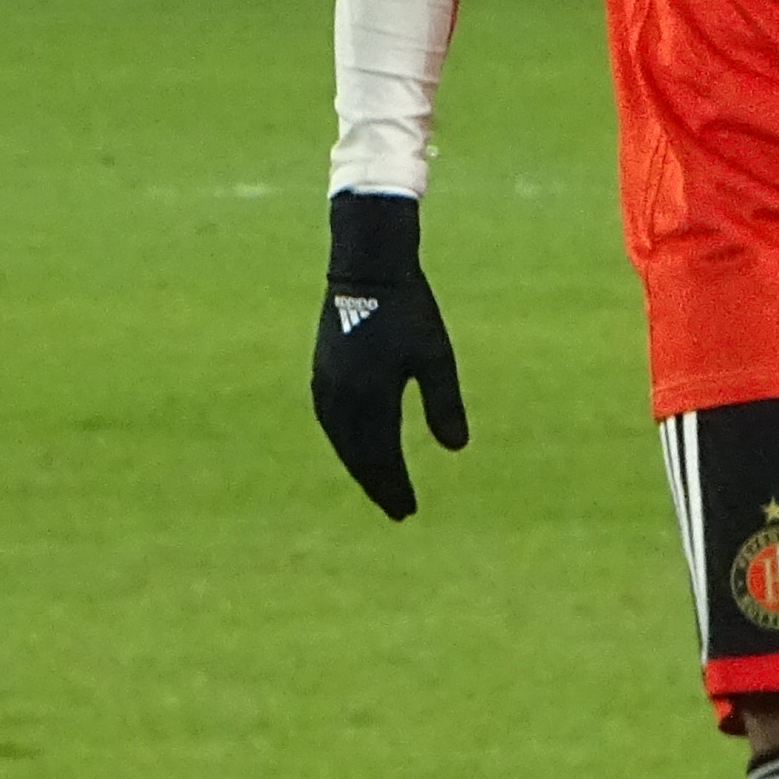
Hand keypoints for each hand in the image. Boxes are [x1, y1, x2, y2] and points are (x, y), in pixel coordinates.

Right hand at [312, 192, 466, 518]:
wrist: (367, 266)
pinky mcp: (321, 372)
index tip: (409, 512)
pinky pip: (330, 423)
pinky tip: (354, 448)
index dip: (395, 487)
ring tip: (378, 487)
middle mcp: (341, 398)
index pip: (382, 457)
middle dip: (378, 485)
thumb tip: (457, 449)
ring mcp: (326, 385)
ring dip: (359, 467)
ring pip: (341, 441)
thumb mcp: (436, 356)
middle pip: (358, 456)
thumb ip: (443, 403)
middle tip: (397, 511)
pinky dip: (345, 444)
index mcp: (370, 397)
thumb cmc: (408, 309)